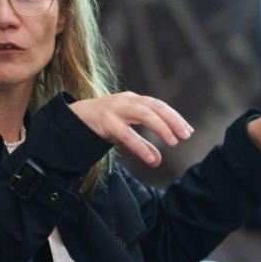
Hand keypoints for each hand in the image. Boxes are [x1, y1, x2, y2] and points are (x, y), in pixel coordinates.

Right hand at [68, 92, 193, 166]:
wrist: (72, 118)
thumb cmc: (101, 124)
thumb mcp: (124, 133)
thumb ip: (142, 145)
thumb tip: (158, 161)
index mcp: (133, 100)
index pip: (159, 105)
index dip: (175, 117)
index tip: (188, 131)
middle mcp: (126, 101)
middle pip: (156, 106)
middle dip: (173, 120)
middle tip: (186, 136)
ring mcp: (116, 109)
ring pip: (145, 114)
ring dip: (162, 127)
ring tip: (173, 142)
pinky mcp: (105, 121)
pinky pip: (127, 133)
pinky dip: (141, 146)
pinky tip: (150, 158)